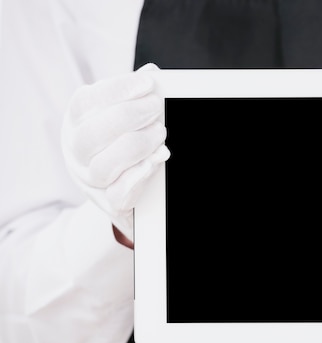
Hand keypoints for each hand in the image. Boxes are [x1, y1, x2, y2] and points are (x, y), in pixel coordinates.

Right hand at [61, 63, 169, 239]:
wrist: (119, 185)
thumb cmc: (119, 140)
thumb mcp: (122, 114)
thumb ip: (135, 95)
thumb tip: (152, 74)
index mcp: (77, 122)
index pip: (86, 102)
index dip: (118, 90)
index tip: (148, 83)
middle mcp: (77, 152)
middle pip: (92, 135)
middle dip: (129, 117)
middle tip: (157, 108)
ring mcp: (91, 180)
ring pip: (104, 166)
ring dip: (137, 146)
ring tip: (160, 134)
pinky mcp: (111, 204)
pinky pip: (119, 195)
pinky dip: (139, 177)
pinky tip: (156, 160)